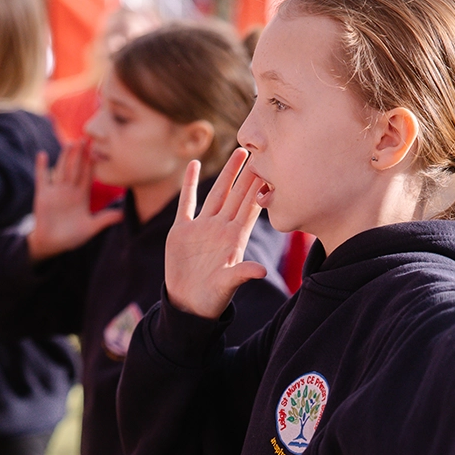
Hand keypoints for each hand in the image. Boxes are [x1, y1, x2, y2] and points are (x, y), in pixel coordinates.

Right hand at [29, 143, 121, 258]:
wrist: (51, 244)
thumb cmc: (71, 237)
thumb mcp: (90, 228)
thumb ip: (105, 219)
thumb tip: (124, 215)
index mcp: (81, 196)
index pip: (88, 176)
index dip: (93, 163)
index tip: (98, 149)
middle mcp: (69, 190)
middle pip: (76, 169)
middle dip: (80, 155)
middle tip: (86, 139)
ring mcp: (56, 191)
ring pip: (61, 170)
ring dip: (65, 157)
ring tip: (70, 144)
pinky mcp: (43, 195)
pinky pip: (42, 178)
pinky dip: (41, 167)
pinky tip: (42, 155)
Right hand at [164, 149, 265, 318]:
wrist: (186, 305)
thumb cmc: (211, 299)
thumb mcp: (227, 286)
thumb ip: (242, 274)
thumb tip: (262, 271)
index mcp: (235, 239)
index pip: (251, 208)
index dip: (261, 188)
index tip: (272, 167)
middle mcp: (221, 229)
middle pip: (238, 194)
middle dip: (250, 173)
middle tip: (261, 149)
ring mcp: (202, 227)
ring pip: (218, 193)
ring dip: (228, 173)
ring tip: (240, 151)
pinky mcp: (182, 230)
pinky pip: (187, 202)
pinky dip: (190, 183)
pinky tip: (194, 164)